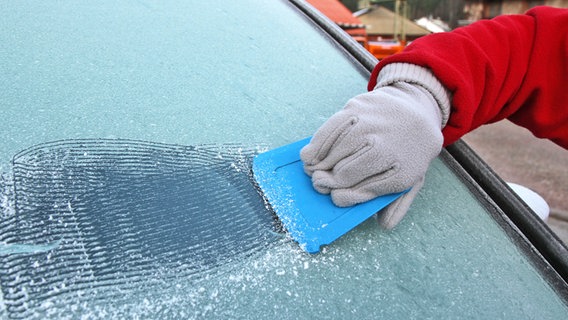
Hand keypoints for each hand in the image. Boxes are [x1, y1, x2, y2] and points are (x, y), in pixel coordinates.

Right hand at [300, 82, 443, 227]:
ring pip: (333, 153)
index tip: (335, 198)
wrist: (417, 108)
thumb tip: (383, 225)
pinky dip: (315, 146)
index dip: (342, 199)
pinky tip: (311, 155)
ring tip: (312, 171)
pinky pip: (328, 131)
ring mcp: (369, 127)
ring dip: (317, 166)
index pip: (359, 193)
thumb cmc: (410, 150)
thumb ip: (398, 203)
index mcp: (401, 172)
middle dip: (326, 184)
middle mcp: (384, 149)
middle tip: (319, 185)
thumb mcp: (414, 178)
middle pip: (343, 174)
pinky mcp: (356, 110)